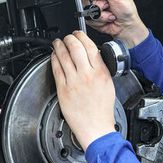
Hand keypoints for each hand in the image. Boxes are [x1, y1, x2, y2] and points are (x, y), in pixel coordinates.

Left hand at [51, 31, 116, 150]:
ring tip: (57, 43)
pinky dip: (54, 59)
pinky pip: (56, 69)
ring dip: (59, 46)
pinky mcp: (63, 90)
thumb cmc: (102, 110)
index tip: (79, 35)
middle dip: (70, 38)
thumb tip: (93, 57)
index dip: (82, 37)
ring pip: (64, 56)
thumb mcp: (109, 85)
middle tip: (68, 36)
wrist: (96, 128)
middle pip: (76, 48)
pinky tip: (53, 56)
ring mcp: (74, 82)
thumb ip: (101, 69)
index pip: (91, 48)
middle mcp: (87, 75)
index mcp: (101, 73)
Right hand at [86, 0, 149, 47]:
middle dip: (98, 4)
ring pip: (87, 9)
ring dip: (101, 14)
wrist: (126, 25)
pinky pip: (89, 19)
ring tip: (109, 12)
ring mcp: (93, 7)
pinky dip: (100, 20)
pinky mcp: (91, 17)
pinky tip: (107, 18)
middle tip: (108, 4)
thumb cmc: (127, 8)